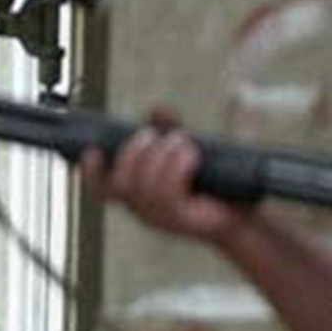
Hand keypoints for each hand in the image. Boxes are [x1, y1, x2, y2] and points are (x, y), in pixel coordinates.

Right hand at [81, 122, 242, 247]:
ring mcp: (161, 218)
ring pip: (145, 185)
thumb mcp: (185, 150)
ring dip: (162, 155)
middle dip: (134, 152)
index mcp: (137, 194)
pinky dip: (178, 165)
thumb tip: (154, 110)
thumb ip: (167, 130)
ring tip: (183, 142)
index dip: (90, 173)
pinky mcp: (182, 221)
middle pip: (120, 183)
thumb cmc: (213, 182)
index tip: (91, 151)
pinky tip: (192, 154)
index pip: (102, 189)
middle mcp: (144, 210)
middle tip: (153, 135)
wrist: (241, 209)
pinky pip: (168, 192)